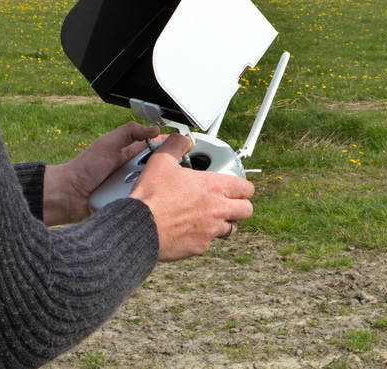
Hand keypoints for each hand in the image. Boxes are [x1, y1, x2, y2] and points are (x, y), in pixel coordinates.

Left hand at [42, 122, 158, 225]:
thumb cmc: (85, 168)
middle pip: (156, 169)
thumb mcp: (108, 143)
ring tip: (147, 186)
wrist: (69, 195)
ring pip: (152, 186)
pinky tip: (146, 201)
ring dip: (151, 185)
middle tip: (163, 169)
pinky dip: (144, 200)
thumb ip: (130, 131)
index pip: (154, 149)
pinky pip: (143, 202)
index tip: (181, 146)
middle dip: (160, 169)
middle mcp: (132, 172)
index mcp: (128, 154)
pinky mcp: (128, 205)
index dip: (166, 147)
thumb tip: (155, 129)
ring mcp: (131, 189)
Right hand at [129, 134, 254, 261]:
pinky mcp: (199, 247)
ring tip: (210, 217)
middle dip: (240, 206)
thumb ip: (176, 146)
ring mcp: (210, 230)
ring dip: (224, 223)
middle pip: (246, 210)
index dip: (242, 187)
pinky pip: (209, 243)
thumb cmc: (152, 195)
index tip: (236, 187)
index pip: (246, 188)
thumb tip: (183, 139)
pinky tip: (190, 231)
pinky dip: (203, 237)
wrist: (140, 227)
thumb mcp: (162, 161)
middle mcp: (217, 209)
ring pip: (231, 229)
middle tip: (227, 203)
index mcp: (213, 186)